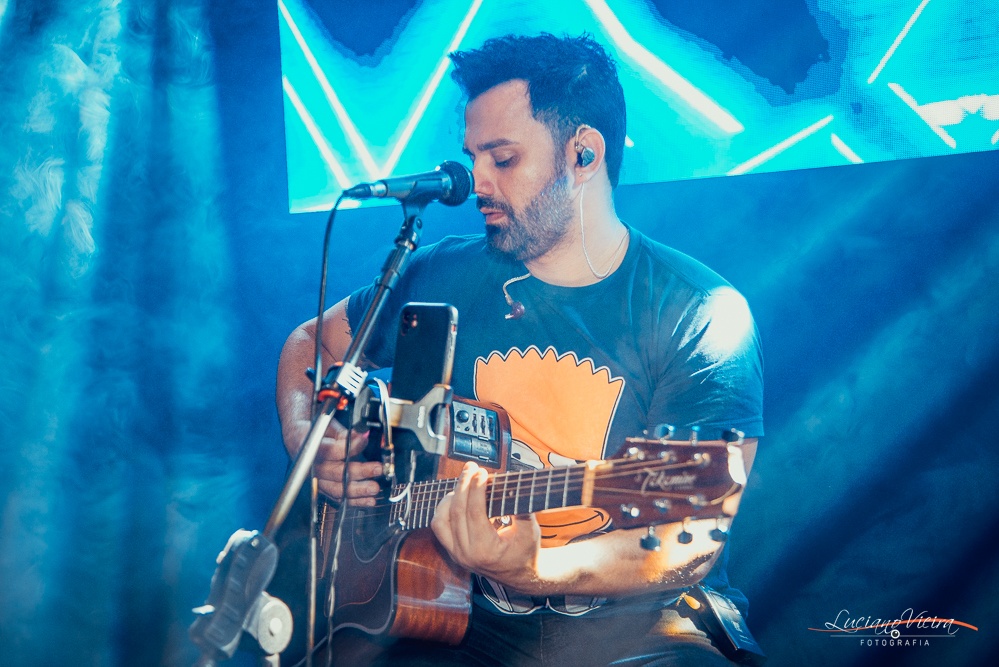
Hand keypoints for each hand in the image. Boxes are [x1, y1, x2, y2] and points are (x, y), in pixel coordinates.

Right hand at [282, 418, 381, 506]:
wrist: (298, 441)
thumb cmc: (314, 433)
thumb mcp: (329, 428)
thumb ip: (346, 434)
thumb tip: (362, 434)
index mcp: (311, 448)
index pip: (332, 451)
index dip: (350, 447)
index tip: (364, 440)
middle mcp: (312, 467)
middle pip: (337, 473)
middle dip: (360, 472)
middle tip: (377, 469)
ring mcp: (316, 480)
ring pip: (337, 489)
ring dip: (359, 490)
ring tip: (374, 489)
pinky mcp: (322, 489)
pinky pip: (338, 498)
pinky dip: (354, 501)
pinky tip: (368, 500)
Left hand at [431, 462, 542, 591]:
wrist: (519, 575)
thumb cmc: (526, 552)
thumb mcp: (531, 533)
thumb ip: (524, 512)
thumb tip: (514, 487)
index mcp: (485, 551)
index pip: (474, 513)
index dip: (477, 489)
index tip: (483, 472)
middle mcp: (465, 554)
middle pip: (456, 512)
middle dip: (463, 485)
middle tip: (472, 468)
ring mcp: (455, 554)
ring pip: (441, 519)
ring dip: (450, 497)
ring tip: (464, 482)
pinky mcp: (451, 551)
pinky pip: (439, 527)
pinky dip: (444, 509)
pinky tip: (457, 497)